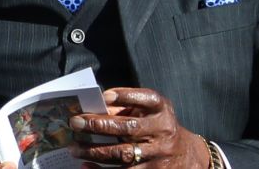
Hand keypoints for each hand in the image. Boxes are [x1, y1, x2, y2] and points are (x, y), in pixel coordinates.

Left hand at [68, 88, 210, 167]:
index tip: (105, 96)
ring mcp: (157, 153)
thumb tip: (95, 109)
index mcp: (161, 110)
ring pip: (122, 153)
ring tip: (74, 147)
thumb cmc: (157, 127)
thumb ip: (126, 108)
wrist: (183, 155)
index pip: (147, 99)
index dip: (127, 96)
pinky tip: (85, 165)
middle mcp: (162, 130)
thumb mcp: (149, 112)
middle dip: (99, 125)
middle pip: (128, 127)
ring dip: (95, 150)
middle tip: (75, 122)